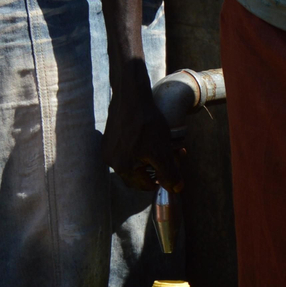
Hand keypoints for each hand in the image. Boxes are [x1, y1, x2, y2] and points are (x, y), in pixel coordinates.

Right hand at [103, 59, 183, 192]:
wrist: (131, 97)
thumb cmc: (146, 124)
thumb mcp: (162, 152)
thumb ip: (170, 174)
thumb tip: (176, 189)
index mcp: (122, 168)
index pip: (145, 185)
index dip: (163, 179)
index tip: (174, 168)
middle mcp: (111, 161)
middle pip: (140, 174)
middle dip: (159, 166)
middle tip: (174, 155)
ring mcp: (109, 149)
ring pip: (136, 160)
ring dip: (153, 156)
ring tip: (168, 144)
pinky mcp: (110, 137)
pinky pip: (128, 149)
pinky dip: (143, 147)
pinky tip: (153, 136)